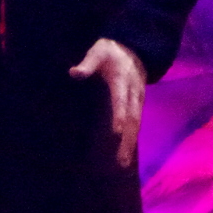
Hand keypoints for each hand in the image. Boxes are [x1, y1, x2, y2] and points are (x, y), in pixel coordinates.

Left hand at [69, 38, 144, 168]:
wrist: (135, 48)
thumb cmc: (110, 51)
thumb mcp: (98, 52)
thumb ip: (87, 63)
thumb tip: (74, 73)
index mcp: (122, 80)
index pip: (121, 100)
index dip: (119, 115)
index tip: (116, 132)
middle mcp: (133, 93)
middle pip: (131, 118)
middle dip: (126, 140)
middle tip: (121, 161)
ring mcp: (138, 100)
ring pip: (135, 124)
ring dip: (130, 144)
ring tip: (123, 164)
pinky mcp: (138, 105)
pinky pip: (136, 124)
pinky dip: (132, 139)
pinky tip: (127, 154)